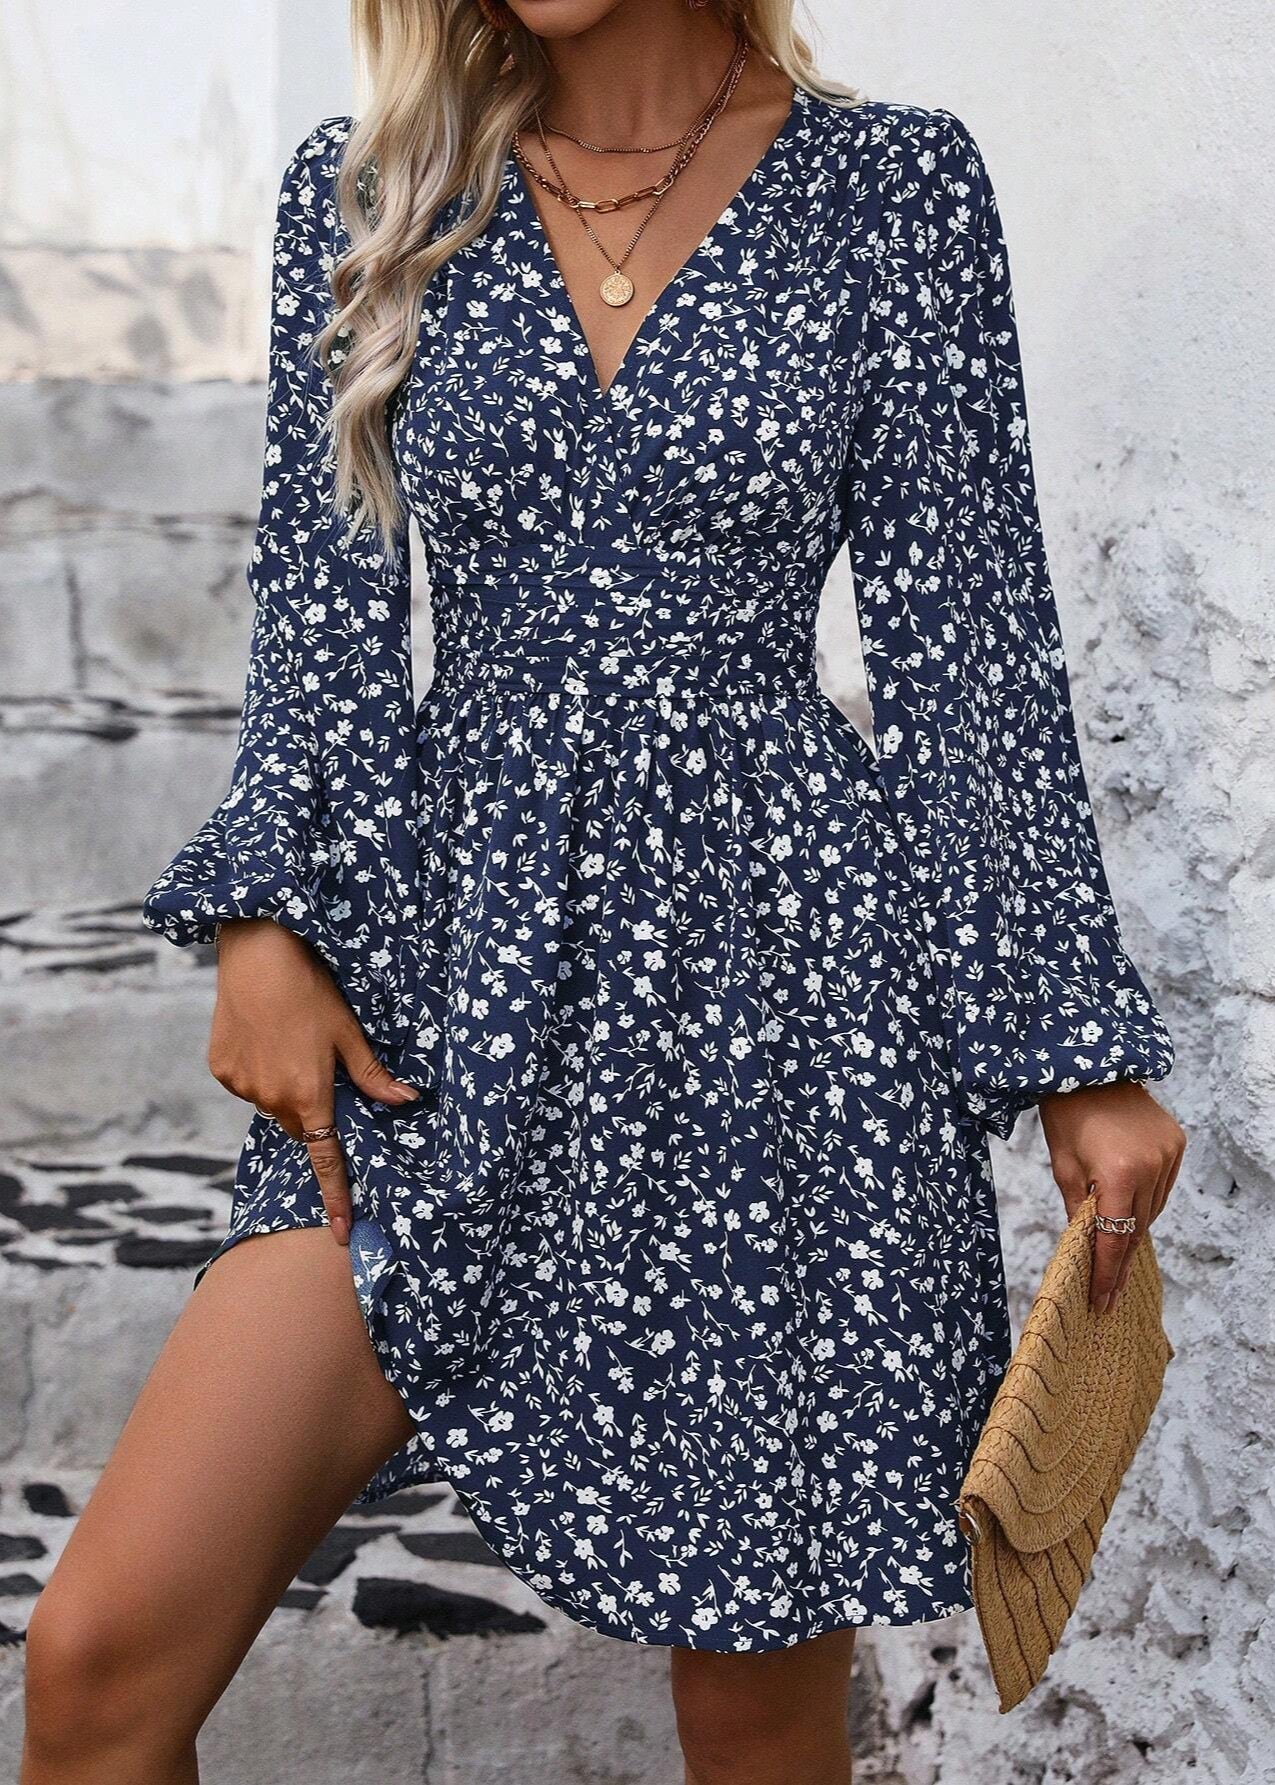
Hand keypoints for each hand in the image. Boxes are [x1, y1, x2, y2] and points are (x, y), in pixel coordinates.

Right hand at [207, 919, 417, 1244]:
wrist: (256, 955)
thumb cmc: (311, 989)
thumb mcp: (349, 1032)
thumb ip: (373, 1076)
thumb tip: (407, 1102)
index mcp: (309, 1095)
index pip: (326, 1159)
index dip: (336, 1196)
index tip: (342, 1232)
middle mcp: (272, 1099)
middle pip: (299, 1125)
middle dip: (312, 1110)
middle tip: (318, 1069)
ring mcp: (242, 1086)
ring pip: (272, 1104)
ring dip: (284, 1088)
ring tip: (289, 1041)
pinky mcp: (221, 1068)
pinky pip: (247, 1084)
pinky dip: (259, 1070)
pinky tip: (265, 1036)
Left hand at [1038, 1080, 1184, 1315]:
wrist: (1090, 1066)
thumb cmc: (1066, 1116)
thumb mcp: (1063, 1167)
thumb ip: (1078, 1211)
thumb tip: (1086, 1249)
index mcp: (1119, 1174)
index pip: (1115, 1238)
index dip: (1108, 1274)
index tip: (1102, 1302)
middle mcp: (1152, 1167)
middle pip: (1137, 1229)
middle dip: (1121, 1261)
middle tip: (1109, 1293)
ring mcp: (1169, 1154)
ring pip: (1153, 1210)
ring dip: (1134, 1229)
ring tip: (1117, 1255)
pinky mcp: (1176, 1143)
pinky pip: (1163, 1187)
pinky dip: (1147, 1201)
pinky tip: (1131, 1210)